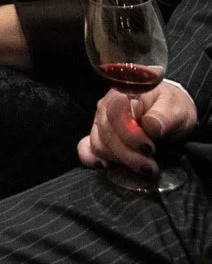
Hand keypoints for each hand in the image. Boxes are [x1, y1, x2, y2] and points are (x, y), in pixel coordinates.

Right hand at [80, 79, 196, 174]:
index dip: (131, 136)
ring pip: (98, 145)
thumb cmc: (172, 109)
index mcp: (123, 96)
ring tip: (143, 167)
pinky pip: (86, 149)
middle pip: (107, 134)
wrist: (170, 113)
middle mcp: (106, 108)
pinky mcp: (99, 137)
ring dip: (120, 160)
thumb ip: (165, 116)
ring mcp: (99, 123)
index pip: (116, 115)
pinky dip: (93, 159)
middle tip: (151, 167)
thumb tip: (150, 125)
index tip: (150, 149)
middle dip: (129, 155)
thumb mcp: (177, 109)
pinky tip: (107, 166)